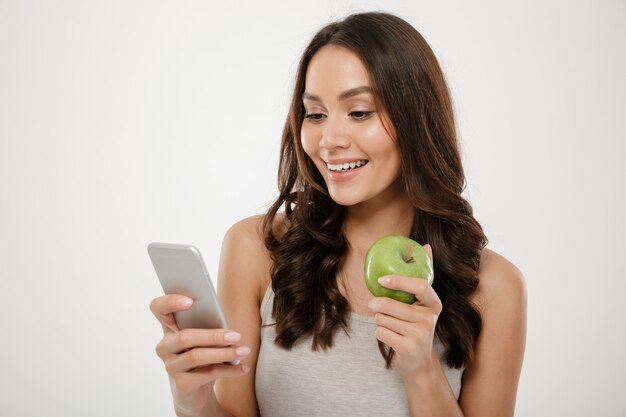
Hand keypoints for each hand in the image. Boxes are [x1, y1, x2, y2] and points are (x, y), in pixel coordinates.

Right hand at [150, 294, 249, 413]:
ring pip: (196, 356)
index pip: (159, 308)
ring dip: (224, 353)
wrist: (196, 391)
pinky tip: (243, 367)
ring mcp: (171, 366)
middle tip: (236, 336)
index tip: (191, 301)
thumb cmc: (203, 354)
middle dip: (213, 336)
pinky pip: (208, 373)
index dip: (170, 302)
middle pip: (185, 337)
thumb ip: (209, 325)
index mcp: (170, 327)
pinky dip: (229, 370)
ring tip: (243, 351)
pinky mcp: (182, 384)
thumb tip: (226, 326)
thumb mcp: (205, 338)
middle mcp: (165, 346)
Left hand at [367, 244, 441, 376]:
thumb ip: (423, 275)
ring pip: (384, 319)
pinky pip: (381, 332)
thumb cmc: (416, 325)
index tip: (382, 279)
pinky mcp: (408, 348)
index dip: (400, 281)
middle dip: (378, 305)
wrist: (418, 361)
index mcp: (434, 304)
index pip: (420, 286)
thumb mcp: (422, 303)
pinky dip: (380, 333)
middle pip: (392, 305)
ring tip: (391, 325)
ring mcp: (420, 335)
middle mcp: (430, 319)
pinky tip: (390, 337)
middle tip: (372, 304)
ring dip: (380, 321)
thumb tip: (427, 246)